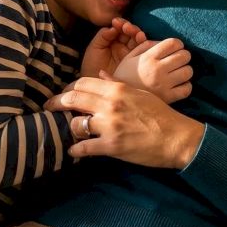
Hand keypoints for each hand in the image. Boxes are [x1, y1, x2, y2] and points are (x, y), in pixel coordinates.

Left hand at [47, 77, 203, 167]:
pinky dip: (75, 150)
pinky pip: (83, 147)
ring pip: (75, 124)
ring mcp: (109, 126)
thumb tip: (101, 75)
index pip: (83, 83)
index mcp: (117, 90)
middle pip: (73, 99)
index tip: (64, 94)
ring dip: (71, 128)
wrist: (176, 137)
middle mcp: (110, 105)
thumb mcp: (140, 94)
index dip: (70, 88)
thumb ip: (117, 84)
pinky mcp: (111, 146)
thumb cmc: (161, 115)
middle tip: (50, 107)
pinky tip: (74, 151)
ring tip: (71, 131)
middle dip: (58, 103)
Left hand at [80, 18, 146, 78]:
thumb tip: (113, 26)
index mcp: (113, 41)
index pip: (120, 29)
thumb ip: (103, 36)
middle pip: (130, 33)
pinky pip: (142, 50)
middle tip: (126, 27)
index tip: (116, 22)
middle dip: (130, 27)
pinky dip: (143, 43)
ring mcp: (131, 54)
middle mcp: (123, 46)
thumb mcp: (94, 48)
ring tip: (136, 33)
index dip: (120, 24)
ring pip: (138, 40)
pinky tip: (141, 38)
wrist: (94, 85)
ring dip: (138, 33)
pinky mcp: (136, 62)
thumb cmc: (91, 67)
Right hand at [110, 37, 192, 103]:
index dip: (178, 44)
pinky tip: (179, 85)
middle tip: (178, 60)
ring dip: (186, 70)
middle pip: (184, 56)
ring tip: (179, 72)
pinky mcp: (168, 98)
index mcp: (148, 58)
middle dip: (183, 55)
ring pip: (188, 71)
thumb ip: (145, 46)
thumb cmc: (125, 76)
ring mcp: (163, 84)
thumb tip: (162, 42)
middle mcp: (157, 70)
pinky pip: (187, 89)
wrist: (118, 100)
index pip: (173, 43)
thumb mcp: (129, 58)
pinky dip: (186, 86)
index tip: (175, 48)